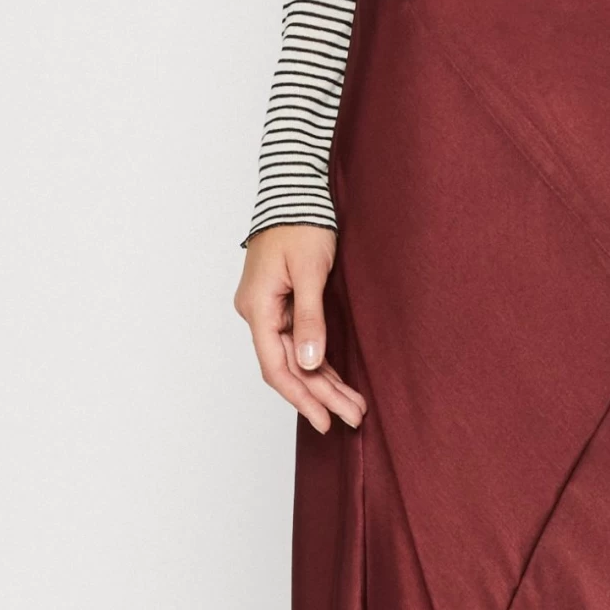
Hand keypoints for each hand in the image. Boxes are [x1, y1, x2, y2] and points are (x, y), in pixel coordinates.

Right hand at [234, 224, 366, 434]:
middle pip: (289, 366)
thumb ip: (310, 319)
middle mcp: (257, 313)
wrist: (294, 189)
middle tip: (351, 418)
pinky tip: (336, 380)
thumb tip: (311, 364)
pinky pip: (298, 340)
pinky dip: (318, 360)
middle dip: (320, 394)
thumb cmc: (301, 223)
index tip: (326, 420)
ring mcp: (268, 308)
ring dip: (323, 381)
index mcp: (257, 308)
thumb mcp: (310, 271)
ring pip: (295, 356)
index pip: (277, 366)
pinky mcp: (282, 302)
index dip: (302, 397)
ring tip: (351, 406)